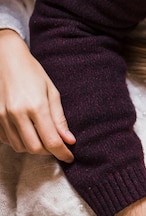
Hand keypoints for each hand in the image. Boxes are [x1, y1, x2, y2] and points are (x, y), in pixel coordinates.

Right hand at [0, 29, 74, 161]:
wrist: (4, 57)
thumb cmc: (32, 72)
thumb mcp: (52, 92)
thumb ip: (59, 119)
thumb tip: (69, 140)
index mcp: (36, 106)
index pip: (51, 141)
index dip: (62, 153)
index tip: (70, 157)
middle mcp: (17, 113)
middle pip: (35, 148)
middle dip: (49, 152)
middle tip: (57, 146)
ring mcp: (1, 116)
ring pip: (20, 146)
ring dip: (34, 147)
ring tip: (43, 137)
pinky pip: (6, 140)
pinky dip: (19, 141)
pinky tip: (27, 132)